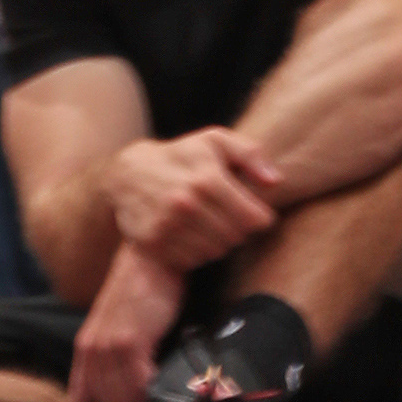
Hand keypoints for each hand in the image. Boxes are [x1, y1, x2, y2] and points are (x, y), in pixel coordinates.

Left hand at [66, 245, 180, 401]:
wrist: (150, 255)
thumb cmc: (141, 291)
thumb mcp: (120, 326)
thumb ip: (120, 358)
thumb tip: (136, 394)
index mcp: (85, 346)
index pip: (80, 397)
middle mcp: (91, 348)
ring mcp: (108, 345)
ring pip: (122, 400)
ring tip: (160, 399)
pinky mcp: (129, 341)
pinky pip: (137, 386)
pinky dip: (150, 395)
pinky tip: (161, 389)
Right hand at [106, 123, 282, 272]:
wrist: (127, 174)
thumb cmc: (180, 157)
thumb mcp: (214, 141)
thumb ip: (250, 154)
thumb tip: (275, 182)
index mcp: (206, 178)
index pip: (255, 219)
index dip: (258, 216)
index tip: (249, 209)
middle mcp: (186, 203)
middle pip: (237, 237)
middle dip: (237, 228)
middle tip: (224, 214)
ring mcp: (168, 226)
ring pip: (217, 251)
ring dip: (217, 240)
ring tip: (206, 221)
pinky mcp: (155, 244)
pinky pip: (193, 260)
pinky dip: (195, 251)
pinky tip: (188, 232)